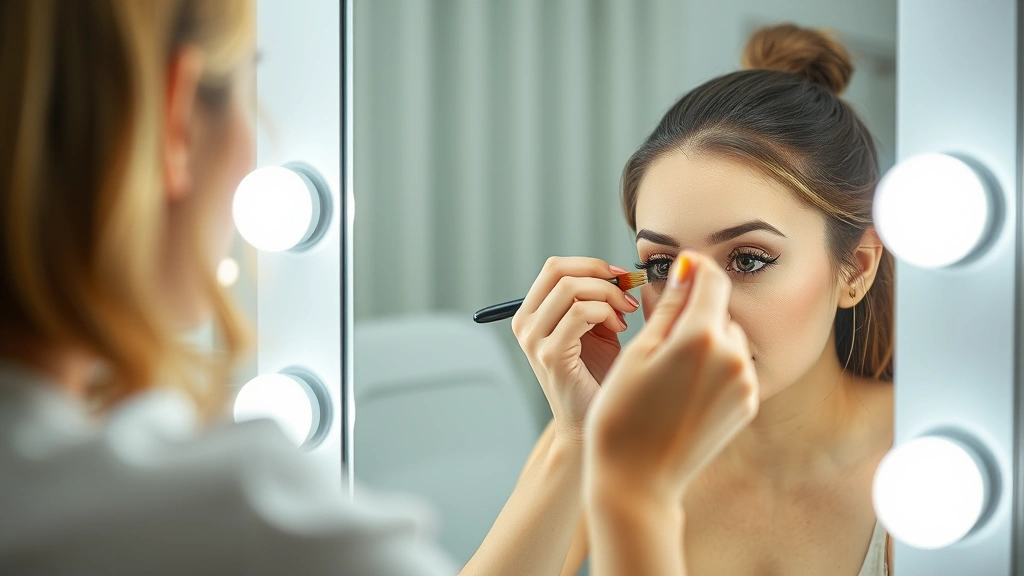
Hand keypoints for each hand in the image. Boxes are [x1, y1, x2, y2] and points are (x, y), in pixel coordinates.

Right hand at [512, 257, 640, 443]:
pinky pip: (579, 313)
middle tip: (626, 294)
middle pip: (560, 271)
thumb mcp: (597, 328)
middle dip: (601, 276)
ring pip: (572, 288)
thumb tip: (620, 273)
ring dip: (607, 296)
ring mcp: (534, 341)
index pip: (555, 267)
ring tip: (624, 317)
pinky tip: (620, 329)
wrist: (592, 424)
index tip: (621, 278)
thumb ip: (600, 299)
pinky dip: (605, 313)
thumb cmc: (598, 376)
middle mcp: (525, 325)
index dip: (592, 265)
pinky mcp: (550, 356)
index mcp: (531, 314)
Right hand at [584, 251, 758, 502]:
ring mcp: (745, 383)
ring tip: (671, 371)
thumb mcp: (638, 352)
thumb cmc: (623, 413)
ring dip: (707, 341)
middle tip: (661, 341)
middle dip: (696, 314)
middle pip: (720, 311)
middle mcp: (732, 356)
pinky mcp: (748, 404)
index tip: (681, 268)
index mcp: (700, 337)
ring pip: (729, 339)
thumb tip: (688, 266)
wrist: (639, 479)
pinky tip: (685, 391)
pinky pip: (735, 368)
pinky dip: (716, 368)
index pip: (712, 279)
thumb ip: (669, 305)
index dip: (695, 269)